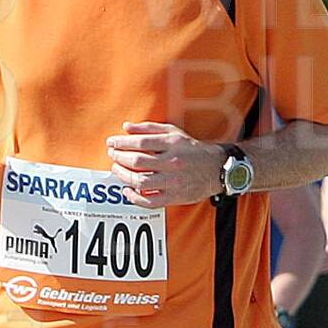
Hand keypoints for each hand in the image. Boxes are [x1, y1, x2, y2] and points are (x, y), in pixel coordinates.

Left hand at [108, 122, 227, 207]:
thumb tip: (126, 127)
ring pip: (140, 181)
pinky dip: (134, 197)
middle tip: (112, 155)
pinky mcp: (174, 197)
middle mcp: (173, 162)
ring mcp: (173, 181)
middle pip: (137, 161)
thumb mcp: (174, 132)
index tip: (111, 142)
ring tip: (117, 169)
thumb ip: (149, 128)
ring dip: (123, 175)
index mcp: (172, 144)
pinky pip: (150, 201)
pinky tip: (127, 190)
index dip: (121, 142)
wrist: (216, 169)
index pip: (140, 142)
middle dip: (119, 157)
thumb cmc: (192, 149)